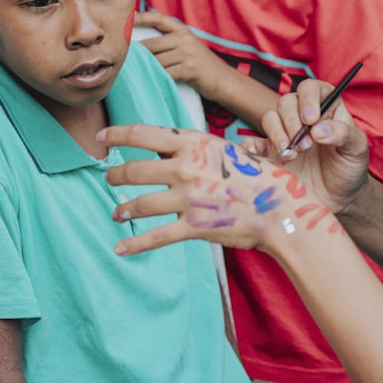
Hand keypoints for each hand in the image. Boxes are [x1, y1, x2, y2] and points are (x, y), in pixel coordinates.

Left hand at [99, 125, 342, 256]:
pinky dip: (134, 244)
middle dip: (115, 175)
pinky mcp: (194, 225)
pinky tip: (119, 248)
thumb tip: (176, 148)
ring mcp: (188, 197)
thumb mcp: (226, 150)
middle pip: (135, 169)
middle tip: (109, 178)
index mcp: (194, 143)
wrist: (282, 207)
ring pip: (140, 204)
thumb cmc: (258, 177)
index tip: (101, 136)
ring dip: (123, 209)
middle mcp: (186, 167)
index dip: (117, 134)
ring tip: (117, 213)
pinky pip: (155, 236)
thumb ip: (199, 149)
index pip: (143, 133)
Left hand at [133, 11, 230, 97]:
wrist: (224, 80)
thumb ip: (170, 42)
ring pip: (156, 60)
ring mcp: (187, 54)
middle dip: (135, 54)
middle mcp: (184, 39)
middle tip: (120, 59)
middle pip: (151, 45)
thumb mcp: (189, 46)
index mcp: (183, 30)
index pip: (158, 18)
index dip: (140, 17)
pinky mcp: (189, 69)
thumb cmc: (202, 66)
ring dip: (143, 68)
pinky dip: (155, 78)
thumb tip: (142, 45)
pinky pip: (166, 73)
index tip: (125, 19)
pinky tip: (147, 82)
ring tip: (129, 73)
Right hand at [254, 77, 371, 215]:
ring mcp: (285, 133)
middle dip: (293, 121)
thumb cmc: (349, 166)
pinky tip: (254, 152)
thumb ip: (343, 134)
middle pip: (287, 101)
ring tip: (292, 155)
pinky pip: (254, 143)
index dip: (308, 98)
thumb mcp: (356, 148)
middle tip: (306, 146)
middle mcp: (302, 116)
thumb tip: (317, 130)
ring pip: (270, 117)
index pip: (312, 88)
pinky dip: (251, 145)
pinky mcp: (271, 152)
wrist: (338, 197)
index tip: (311, 120)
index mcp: (326, 108)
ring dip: (278, 134)